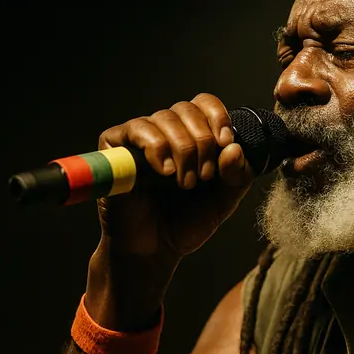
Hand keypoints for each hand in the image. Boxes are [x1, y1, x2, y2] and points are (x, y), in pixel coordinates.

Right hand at [96, 93, 254, 259]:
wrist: (155, 250)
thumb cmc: (187, 222)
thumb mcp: (224, 199)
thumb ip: (237, 175)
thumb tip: (234, 147)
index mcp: (193, 136)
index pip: (205, 103)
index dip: (218, 116)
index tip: (225, 142)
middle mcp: (166, 131)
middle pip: (187, 109)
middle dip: (203, 142)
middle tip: (204, 177)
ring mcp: (140, 138)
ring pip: (165, 117)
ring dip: (183, 150)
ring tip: (185, 183)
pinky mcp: (115, 147)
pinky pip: (138, 128)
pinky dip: (157, 147)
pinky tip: (165, 172)